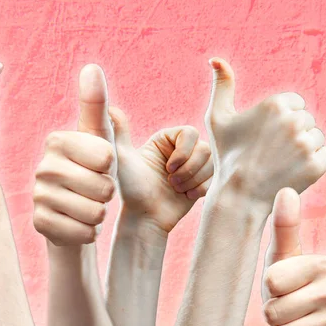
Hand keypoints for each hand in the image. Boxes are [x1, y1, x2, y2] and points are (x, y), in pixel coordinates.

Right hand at [33, 65, 115, 245]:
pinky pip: (84, 233)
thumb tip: (91, 67)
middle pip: (103, 188)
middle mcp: (42, 166)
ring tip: (87, 206)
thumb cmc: (92, 172)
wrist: (74, 214)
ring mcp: (38, 196)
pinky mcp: (40, 224)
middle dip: (107, 194)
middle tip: (93, 190)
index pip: (106, 157)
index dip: (111, 167)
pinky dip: (89, 232)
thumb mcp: (101, 140)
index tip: (98, 166)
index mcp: (57, 140)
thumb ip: (97, 106)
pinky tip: (78, 223)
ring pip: (95, 212)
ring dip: (99, 214)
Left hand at [109, 108, 212, 232]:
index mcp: (167, 139)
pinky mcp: (203, 181)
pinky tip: (185, 196)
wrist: (145, 217)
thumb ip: (119, 132)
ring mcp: (195, 166)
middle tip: (171, 182)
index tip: (168, 167)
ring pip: (212, 163)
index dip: (183, 152)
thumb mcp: (123, 158)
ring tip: (176, 189)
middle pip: (205, 148)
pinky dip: (200, 189)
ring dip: (193, 180)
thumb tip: (110, 108)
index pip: (190, 133)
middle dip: (189, 169)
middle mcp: (183, 149)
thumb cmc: (131, 189)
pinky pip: (215, 179)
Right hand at [205, 58, 325, 209]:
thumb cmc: (227, 156)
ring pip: (317, 138)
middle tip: (272, 153)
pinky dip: (316, 163)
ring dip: (305, 149)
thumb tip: (215, 59)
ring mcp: (305, 144)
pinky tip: (295, 170)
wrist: (238, 195)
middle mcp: (292, 120)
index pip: (296, 104)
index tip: (266, 138)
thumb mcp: (217, 118)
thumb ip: (222, 85)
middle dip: (293, 135)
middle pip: (307, 121)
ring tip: (282, 163)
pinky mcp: (316, 166)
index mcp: (275, 103)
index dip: (282, 122)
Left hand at [262, 188, 325, 325]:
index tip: (281, 287)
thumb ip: (283, 227)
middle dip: (270, 316)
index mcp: (320, 264)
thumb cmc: (286, 290)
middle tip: (284, 311)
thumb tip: (286, 188)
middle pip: (274, 311)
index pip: (272, 281)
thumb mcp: (279, 259)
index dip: (268, 289)